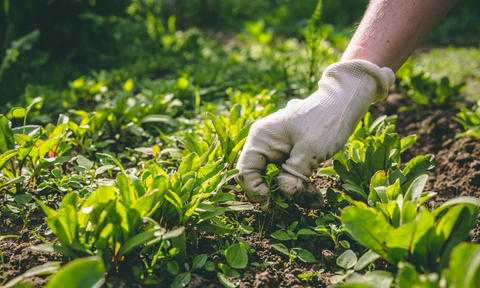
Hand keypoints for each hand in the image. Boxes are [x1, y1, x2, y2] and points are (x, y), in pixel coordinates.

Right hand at [236, 60, 394, 207]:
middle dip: (278, 195)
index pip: (245, 173)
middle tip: (295, 207)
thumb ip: (293, 175)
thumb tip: (284, 195)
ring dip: (295, 194)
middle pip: (260, 179)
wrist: (344, 102)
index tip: (275, 205)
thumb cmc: (325, 120)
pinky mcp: (290, 155)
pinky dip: (302, 188)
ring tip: (315, 201)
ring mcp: (277, 150)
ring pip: (277, 181)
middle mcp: (264, 145)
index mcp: (261, 139)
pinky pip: (289, 176)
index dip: (256, 192)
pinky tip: (316, 198)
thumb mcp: (310, 150)